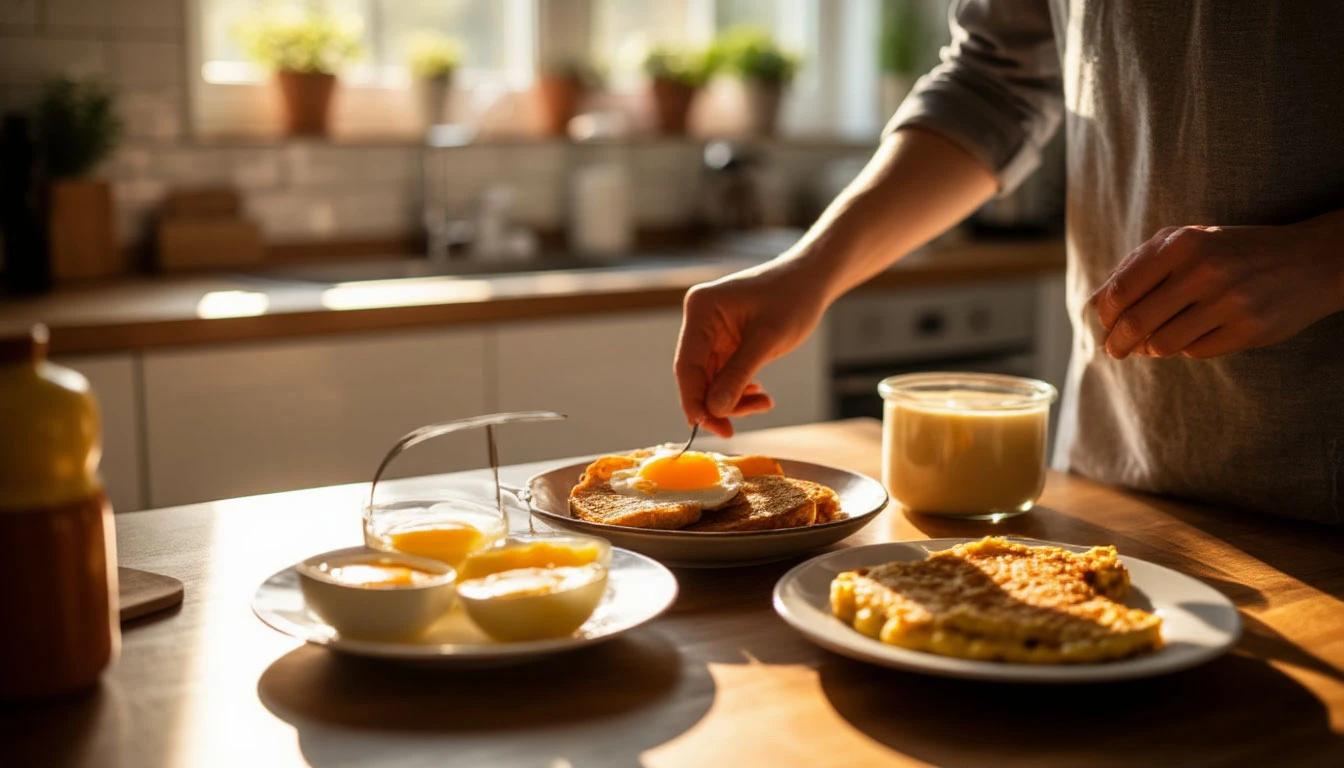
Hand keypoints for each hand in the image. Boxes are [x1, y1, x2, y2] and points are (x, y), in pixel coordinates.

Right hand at [675, 263, 828, 436]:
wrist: (810, 279)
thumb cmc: (792, 299)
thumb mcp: (767, 339)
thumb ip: (738, 375)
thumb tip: (714, 410)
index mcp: (701, 310)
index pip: (687, 365)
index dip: (694, 401)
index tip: (709, 427)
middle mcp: (699, 320)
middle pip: (696, 376)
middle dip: (717, 403)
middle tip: (735, 428)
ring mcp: (710, 331)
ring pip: (710, 380)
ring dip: (732, 399)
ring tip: (764, 404)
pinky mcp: (724, 341)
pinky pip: (723, 374)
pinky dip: (739, 389)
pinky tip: (758, 394)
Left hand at [1092, 216, 1343, 358]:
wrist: (1309, 260)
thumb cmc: (1231, 251)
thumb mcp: (1186, 242)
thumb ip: (1137, 266)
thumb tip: (1094, 304)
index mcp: (1181, 244)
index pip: (1120, 291)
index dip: (1105, 315)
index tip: (1105, 325)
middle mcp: (1204, 271)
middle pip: (1135, 323)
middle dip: (1117, 343)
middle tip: (1114, 350)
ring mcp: (1228, 302)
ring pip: (1162, 344)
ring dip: (1152, 348)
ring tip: (1154, 342)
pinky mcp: (1248, 330)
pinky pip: (1196, 352)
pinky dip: (1188, 347)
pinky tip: (1198, 333)